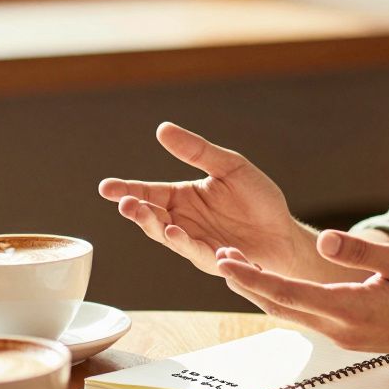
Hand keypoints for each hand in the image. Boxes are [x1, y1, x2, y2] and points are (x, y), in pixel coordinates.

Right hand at [99, 122, 315, 277]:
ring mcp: (197, 243)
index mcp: (183, 198)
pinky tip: (179, 234)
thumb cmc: (257, 199)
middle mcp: (184, 222)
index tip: (105, 187)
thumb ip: (197, 151)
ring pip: (170, 238)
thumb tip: (162, 128)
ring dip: (158, 228)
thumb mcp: (229, 167)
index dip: (127, 190)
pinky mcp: (215, 260)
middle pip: (153, 217)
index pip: (149, 192)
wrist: (284, 231)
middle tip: (126, 203)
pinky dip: (189, 245)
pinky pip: (199, 253)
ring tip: (150, 217)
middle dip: (137, 212)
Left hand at [214, 230, 388, 357]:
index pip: (287, 292)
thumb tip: (322, 239)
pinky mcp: (348, 336)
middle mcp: (339, 328)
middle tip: (221, 258)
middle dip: (247, 283)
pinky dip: (285, 300)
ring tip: (239, 268)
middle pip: (279, 306)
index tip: (226, 262)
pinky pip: (306, 317)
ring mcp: (342, 336)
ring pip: (290, 314)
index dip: (252, 277)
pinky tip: (277, 284)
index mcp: (350, 308)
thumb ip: (358, 251)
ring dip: (264, 292)